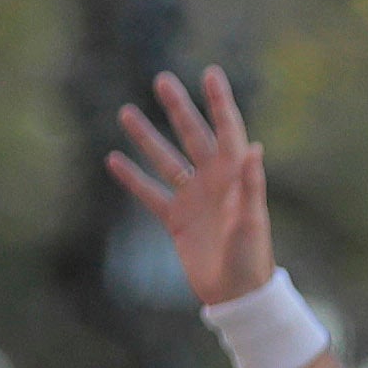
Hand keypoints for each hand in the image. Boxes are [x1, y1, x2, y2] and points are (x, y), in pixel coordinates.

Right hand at [107, 66, 274, 308]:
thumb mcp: (252, 220)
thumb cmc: (251, 256)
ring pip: (165, 159)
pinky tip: (113, 160)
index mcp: (234, 174)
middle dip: (177, 107)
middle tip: (162, 80)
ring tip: (126, 112)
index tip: (209, 73)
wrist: (235, 294)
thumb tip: (255, 148)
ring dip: (146, 137)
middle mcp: (212, 179)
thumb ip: (251, 185)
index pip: (226, 127)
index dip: (219, 101)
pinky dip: (132, 178)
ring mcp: (192, 198)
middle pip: (192, 134)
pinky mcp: (175, 219)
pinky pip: (150, 193)